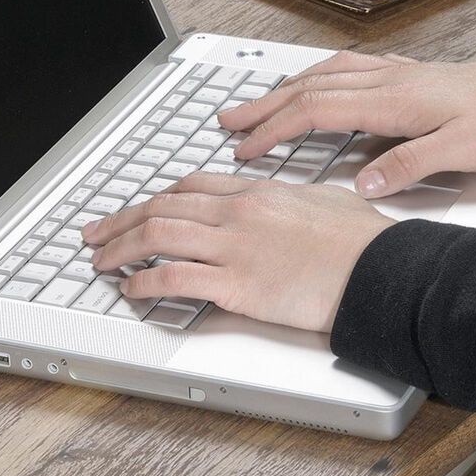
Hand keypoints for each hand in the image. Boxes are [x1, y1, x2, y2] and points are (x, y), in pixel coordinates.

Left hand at [81, 174, 392, 332]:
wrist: (379, 269)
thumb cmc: (361, 242)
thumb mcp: (321, 201)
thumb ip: (287, 200)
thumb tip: (275, 205)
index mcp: (257, 192)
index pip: (190, 186)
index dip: (155, 198)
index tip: (137, 209)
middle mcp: (238, 213)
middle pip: (162, 208)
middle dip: (120, 221)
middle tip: (95, 233)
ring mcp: (234, 247)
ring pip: (158, 236)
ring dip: (120, 248)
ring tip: (100, 260)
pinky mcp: (237, 284)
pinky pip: (175, 278)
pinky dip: (145, 282)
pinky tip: (131, 288)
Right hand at [220, 50, 475, 198]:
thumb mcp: (459, 151)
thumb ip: (406, 165)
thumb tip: (361, 183)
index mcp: (393, 100)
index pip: (316, 111)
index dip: (275, 129)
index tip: (245, 148)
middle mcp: (387, 80)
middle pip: (309, 88)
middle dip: (264, 105)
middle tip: (227, 120)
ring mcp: (395, 75)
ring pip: (325, 75)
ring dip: (285, 89)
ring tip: (256, 103)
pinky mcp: (407, 76)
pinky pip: (348, 71)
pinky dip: (318, 77)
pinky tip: (314, 84)